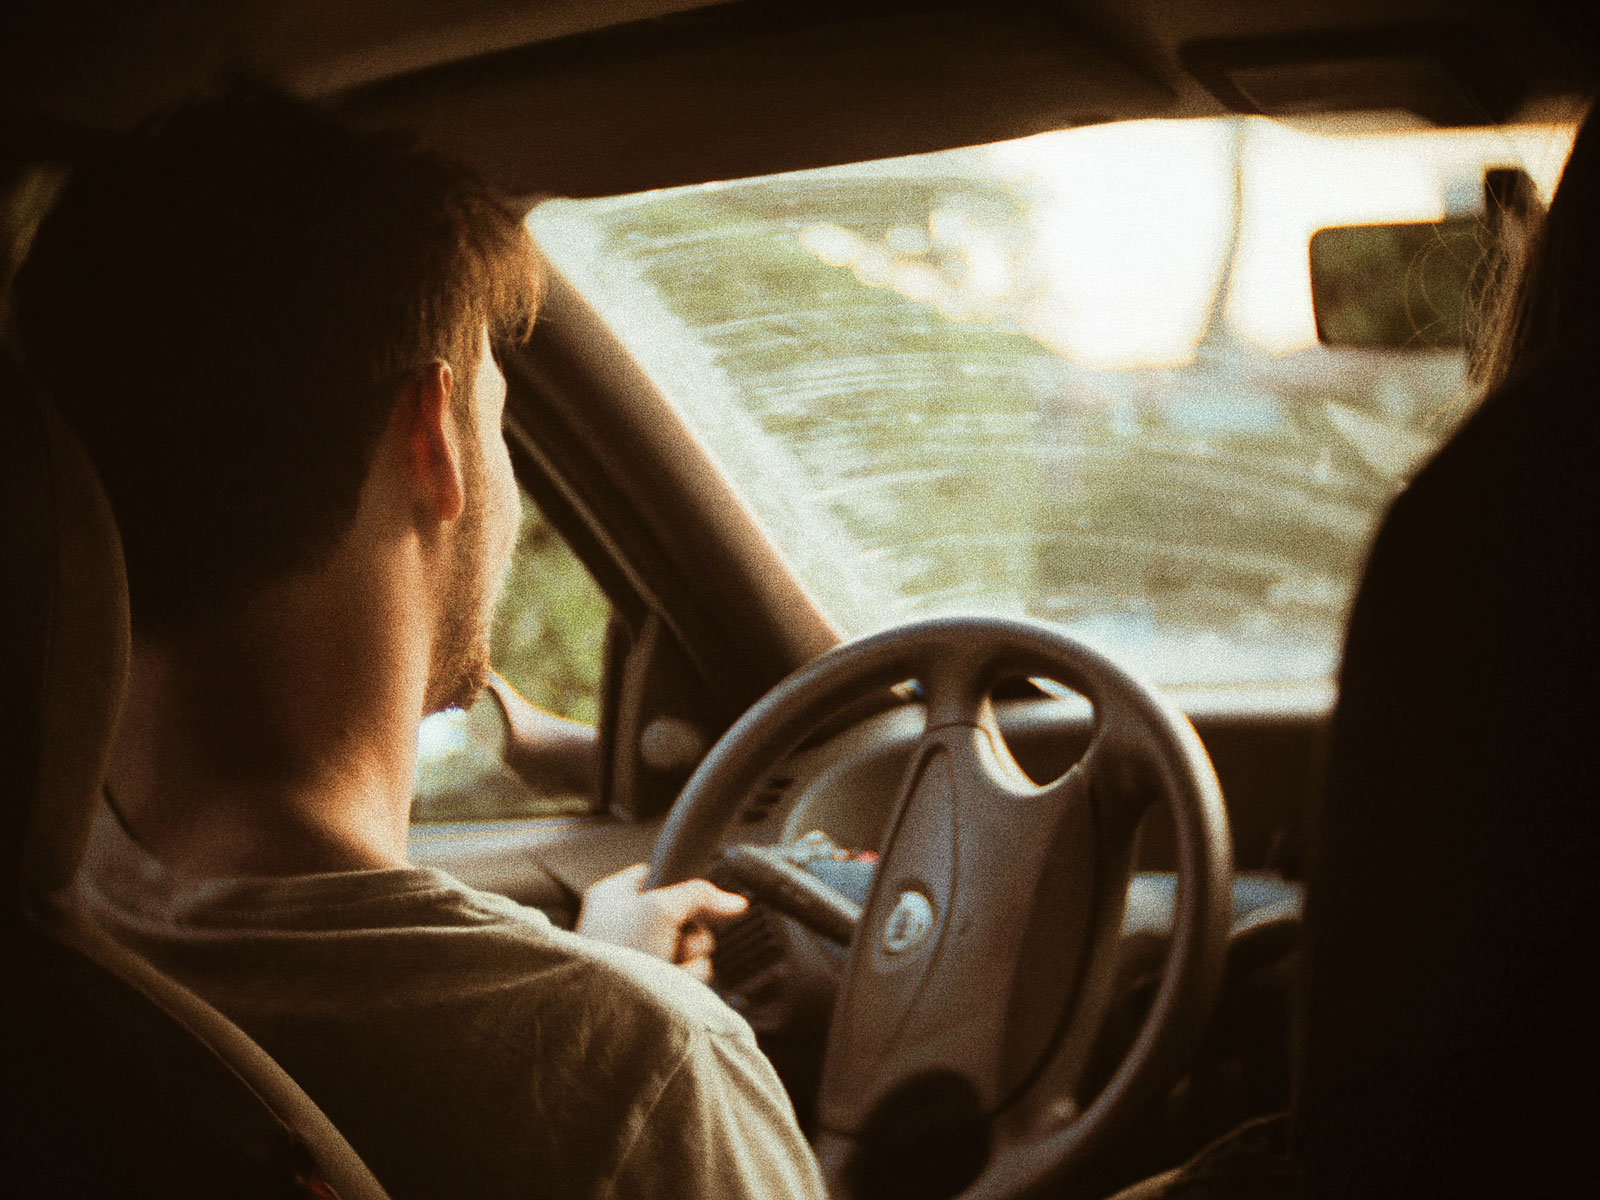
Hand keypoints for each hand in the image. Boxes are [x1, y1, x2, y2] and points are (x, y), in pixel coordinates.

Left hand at [576, 863, 748, 983]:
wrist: (607, 1014)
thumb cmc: (614, 956)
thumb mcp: (661, 908)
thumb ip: (700, 895)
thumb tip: (734, 902)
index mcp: (613, 896)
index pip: (657, 875)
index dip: (680, 883)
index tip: (698, 894)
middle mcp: (625, 924)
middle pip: (682, 913)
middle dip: (690, 930)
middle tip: (678, 937)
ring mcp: (640, 957)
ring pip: (689, 946)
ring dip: (690, 956)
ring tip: (671, 964)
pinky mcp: (654, 984)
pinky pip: (687, 972)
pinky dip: (686, 977)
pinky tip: (671, 982)